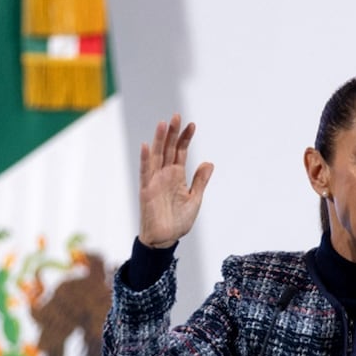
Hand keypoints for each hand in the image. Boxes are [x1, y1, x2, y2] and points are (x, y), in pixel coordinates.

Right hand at [138, 114, 213, 247]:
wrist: (166, 239)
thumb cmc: (178, 221)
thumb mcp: (195, 199)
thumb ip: (200, 181)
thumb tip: (209, 162)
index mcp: (177, 176)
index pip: (180, 152)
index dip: (185, 139)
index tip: (192, 125)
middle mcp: (165, 175)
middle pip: (168, 149)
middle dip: (173, 133)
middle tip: (177, 116)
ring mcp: (155, 181)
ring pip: (157, 156)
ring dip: (159, 140)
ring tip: (163, 124)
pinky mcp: (147, 190)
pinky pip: (145, 172)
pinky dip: (146, 159)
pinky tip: (147, 146)